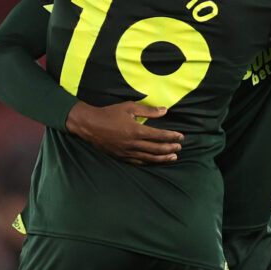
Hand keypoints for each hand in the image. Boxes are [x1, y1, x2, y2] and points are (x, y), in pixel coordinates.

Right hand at [65, 101, 182, 164]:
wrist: (90, 125)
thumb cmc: (109, 113)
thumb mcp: (129, 107)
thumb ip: (148, 111)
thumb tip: (165, 111)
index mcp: (136, 130)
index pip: (159, 135)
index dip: (172, 136)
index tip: (181, 136)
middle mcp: (133, 143)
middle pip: (157, 149)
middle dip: (170, 148)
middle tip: (179, 147)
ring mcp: (127, 152)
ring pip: (149, 158)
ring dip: (163, 158)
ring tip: (173, 157)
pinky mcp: (121, 157)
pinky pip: (138, 162)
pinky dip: (149, 162)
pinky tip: (155, 161)